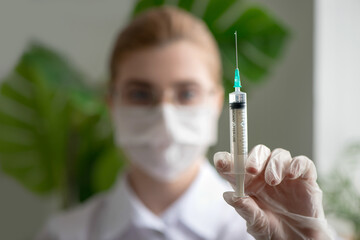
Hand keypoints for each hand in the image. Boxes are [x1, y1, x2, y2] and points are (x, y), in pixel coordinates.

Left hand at [213, 145, 333, 239]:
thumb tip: (228, 196)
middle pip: (258, 153)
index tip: (221, 162)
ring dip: (274, 164)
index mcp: (248, 182)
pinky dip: (297, 164)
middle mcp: (264, 174)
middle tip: (250, 170)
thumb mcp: (257, 223)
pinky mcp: (305, 177)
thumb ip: (245, 209)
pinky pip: (302, 162)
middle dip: (253, 158)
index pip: (234, 163)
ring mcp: (285, 174)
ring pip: (279, 155)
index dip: (226, 159)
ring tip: (272, 181)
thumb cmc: (273, 230)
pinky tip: (291, 175)